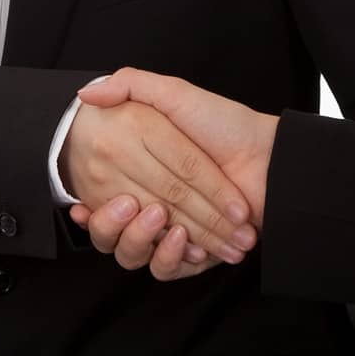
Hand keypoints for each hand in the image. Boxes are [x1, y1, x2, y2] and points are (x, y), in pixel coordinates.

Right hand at [71, 70, 277, 278]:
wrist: (269, 157)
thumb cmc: (224, 123)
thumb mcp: (175, 95)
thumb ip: (131, 86)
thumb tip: (86, 94)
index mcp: (140, 173)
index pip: (105, 196)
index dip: (92, 206)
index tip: (84, 204)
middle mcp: (152, 205)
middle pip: (116, 229)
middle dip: (118, 223)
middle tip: (128, 205)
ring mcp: (172, 231)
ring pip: (134, 255)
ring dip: (140, 241)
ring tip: (160, 219)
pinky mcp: (194, 252)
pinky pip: (166, 269)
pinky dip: (169, 258)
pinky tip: (178, 238)